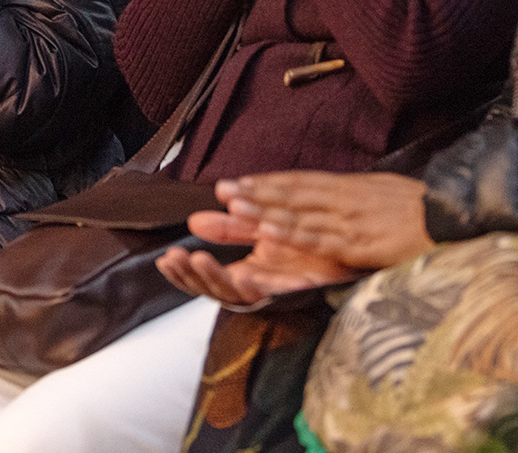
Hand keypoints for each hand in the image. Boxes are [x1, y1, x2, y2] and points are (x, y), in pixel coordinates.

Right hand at [157, 221, 362, 307]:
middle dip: (194, 276)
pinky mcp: (300, 293)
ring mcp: (277, 293)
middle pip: (216, 290)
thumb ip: (230, 227)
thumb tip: (194, 222)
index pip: (206, 281)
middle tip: (180, 259)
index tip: (166, 259)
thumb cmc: (310, 242)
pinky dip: (260, 286)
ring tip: (201, 261)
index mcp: (247, 275)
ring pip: (239, 295)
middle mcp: (259, 288)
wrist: (352, 243)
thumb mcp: (261, 228)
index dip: (184, 274)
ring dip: (218, 279)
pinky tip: (247, 275)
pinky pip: (277, 294)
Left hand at [218, 171, 434, 269]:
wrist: (454, 217)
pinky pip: (319, 238)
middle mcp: (345, 199)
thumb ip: (358, 194)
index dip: (269, 182)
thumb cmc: (424, 209)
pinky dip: (292, 233)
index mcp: (351, 187)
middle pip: (292, 193)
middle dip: (255, 192)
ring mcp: (350, 220)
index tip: (241, 181)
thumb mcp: (386, 192)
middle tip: (222, 190)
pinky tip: (269, 231)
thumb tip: (338, 191)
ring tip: (233, 207)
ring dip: (264, 209)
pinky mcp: (359, 243)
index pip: (302, 182)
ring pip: (299, 213)